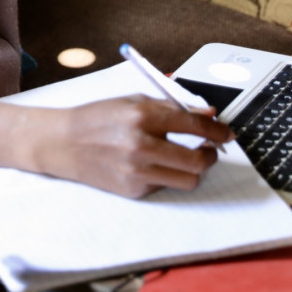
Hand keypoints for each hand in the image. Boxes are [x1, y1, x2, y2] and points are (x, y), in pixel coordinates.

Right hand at [32, 95, 233, 197]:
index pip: (194, 126)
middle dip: (211, 154)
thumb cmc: (98, 117)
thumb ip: (172, 107)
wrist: (63, 143)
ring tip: (186, 158)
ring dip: (194, 169)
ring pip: (189, 179)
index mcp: (141, 115)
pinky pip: (166, 186)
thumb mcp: (133, 101)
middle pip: (198, 160)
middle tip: (210, 149)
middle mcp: (140, 145)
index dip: (217, 130)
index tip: (227, 133)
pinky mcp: (132, 190)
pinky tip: (153, 164)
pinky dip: (167, 175)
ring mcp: (136, 171)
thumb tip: (208, 115)